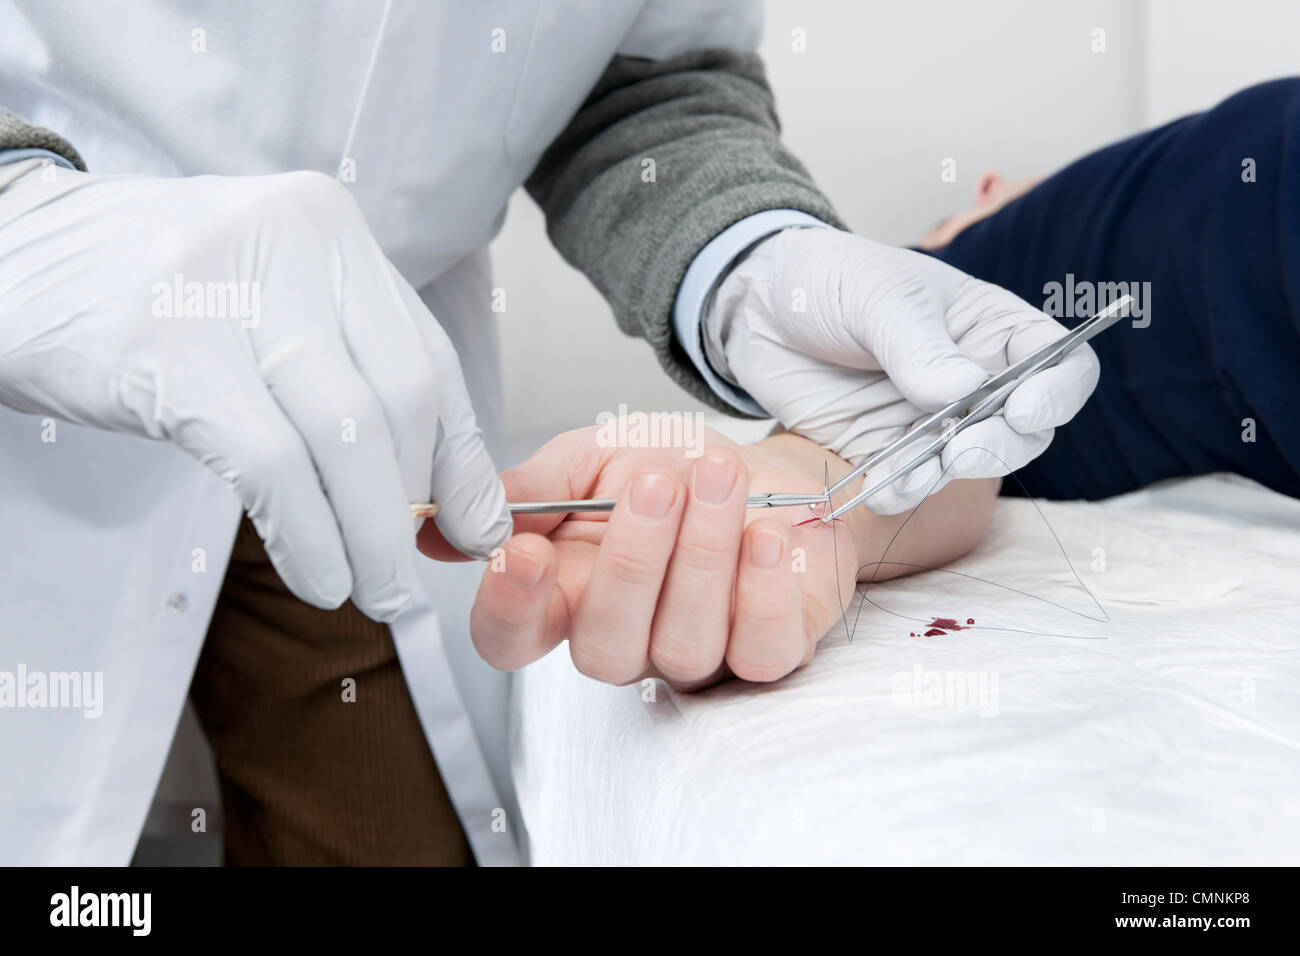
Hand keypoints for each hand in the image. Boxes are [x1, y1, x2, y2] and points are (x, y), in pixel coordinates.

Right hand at [0, 161, 509, 619]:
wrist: (12, 257)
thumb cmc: (157, 300)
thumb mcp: (271, 309)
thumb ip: (352, 375)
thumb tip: (438, 493)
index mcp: (332, 230)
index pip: (430, 359)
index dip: (461, 459)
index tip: (478, 529)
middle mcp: (295, 243)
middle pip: (402, 399)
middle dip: (417, 505)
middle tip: (408, 572)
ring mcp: (229, 291)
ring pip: (347, 437)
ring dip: (372, 536)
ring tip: (374, 592)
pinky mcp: (167, 350)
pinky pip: (270, 464)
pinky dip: (308, 536)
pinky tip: (319, 576)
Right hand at [418, 425, 866, 688]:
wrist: (771, 472)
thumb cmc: (676, 471)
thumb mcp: (590, 461)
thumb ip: (526, 492)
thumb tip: (433, 524)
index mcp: (567, 597)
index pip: (511, 638)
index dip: (508, 608)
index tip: (523, 552)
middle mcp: (626, 638)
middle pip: (603, 647)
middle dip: (631, 563)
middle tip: (654, 486)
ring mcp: (697, 653)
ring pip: (684, 644)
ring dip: (703, 555)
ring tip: (719, 478)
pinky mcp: (768, 650)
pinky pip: (760, 651)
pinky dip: (763, 591)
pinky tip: (765, 537)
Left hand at [706, 228, 1099, 512]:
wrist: (759, 308)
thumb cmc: (831, 281)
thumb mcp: (877, 298)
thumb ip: (920, 346)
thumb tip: (965, 392)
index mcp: (993, 329)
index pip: (1060, 366)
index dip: (1057, 393)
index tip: (1024, 407)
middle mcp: (976, 381)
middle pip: (1024, 430)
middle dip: (1001, 445)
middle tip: (963, 448)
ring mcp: (932, 422)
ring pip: (969, 464)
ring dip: (949, 476)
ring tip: (917, 473)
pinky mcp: (887, 452)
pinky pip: (910, 482)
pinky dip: (902, 491)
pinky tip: (882, 490)